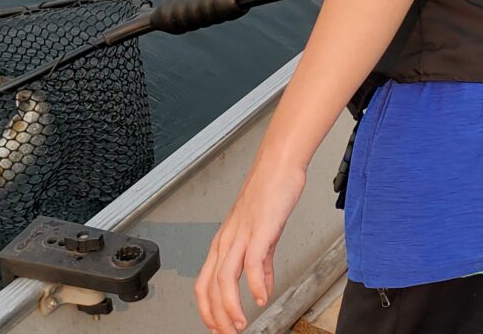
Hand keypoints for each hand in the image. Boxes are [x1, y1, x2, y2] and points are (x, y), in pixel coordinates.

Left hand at [194, 158, 305, 331]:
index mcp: (224, 242)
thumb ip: (261, 262)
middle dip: (217, 317)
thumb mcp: (260, 233)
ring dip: (231, 307)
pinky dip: (255, 284)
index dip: (208, 310)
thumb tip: (261, 285)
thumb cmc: (268, 193)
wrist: (279, 165)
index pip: (204, 284)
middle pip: (210, 287)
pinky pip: (252, 262)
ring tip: (240, 324)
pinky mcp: (260, 230)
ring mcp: (241, 235)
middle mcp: (227, 240)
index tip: (217, 328)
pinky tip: (261, 297)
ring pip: (225, 279)